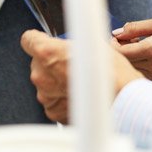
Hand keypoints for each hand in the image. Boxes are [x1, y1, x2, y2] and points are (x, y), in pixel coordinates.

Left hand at [20, 30, 142, 123]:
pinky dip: (62, 97)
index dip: (37, 39)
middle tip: (73, 64)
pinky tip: (79, 94)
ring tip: (80, 81)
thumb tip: (66, 42)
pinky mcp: (53, 112)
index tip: (44, 40)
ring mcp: (46, 96)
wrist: (122, 100)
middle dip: (52, 62)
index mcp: (47, 53)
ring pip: (46, 83)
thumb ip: (69, 43)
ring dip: (57, 80)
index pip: (28, 40)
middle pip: (38, 63)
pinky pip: (53, 100)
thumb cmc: (111, 72)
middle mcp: (41, 75)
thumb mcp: (90, 43)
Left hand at [112, 17, 151, 80]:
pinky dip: (139, 65)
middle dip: (119, 52)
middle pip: (125, 63)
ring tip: (135, 45)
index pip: (121, 53)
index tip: (114, 37)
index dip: (112, 46)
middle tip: (122, 40)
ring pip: (134, 70)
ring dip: (129, 59)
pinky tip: (145, 54)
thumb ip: (136, 27)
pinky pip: (144, 74)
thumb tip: (117, 32)